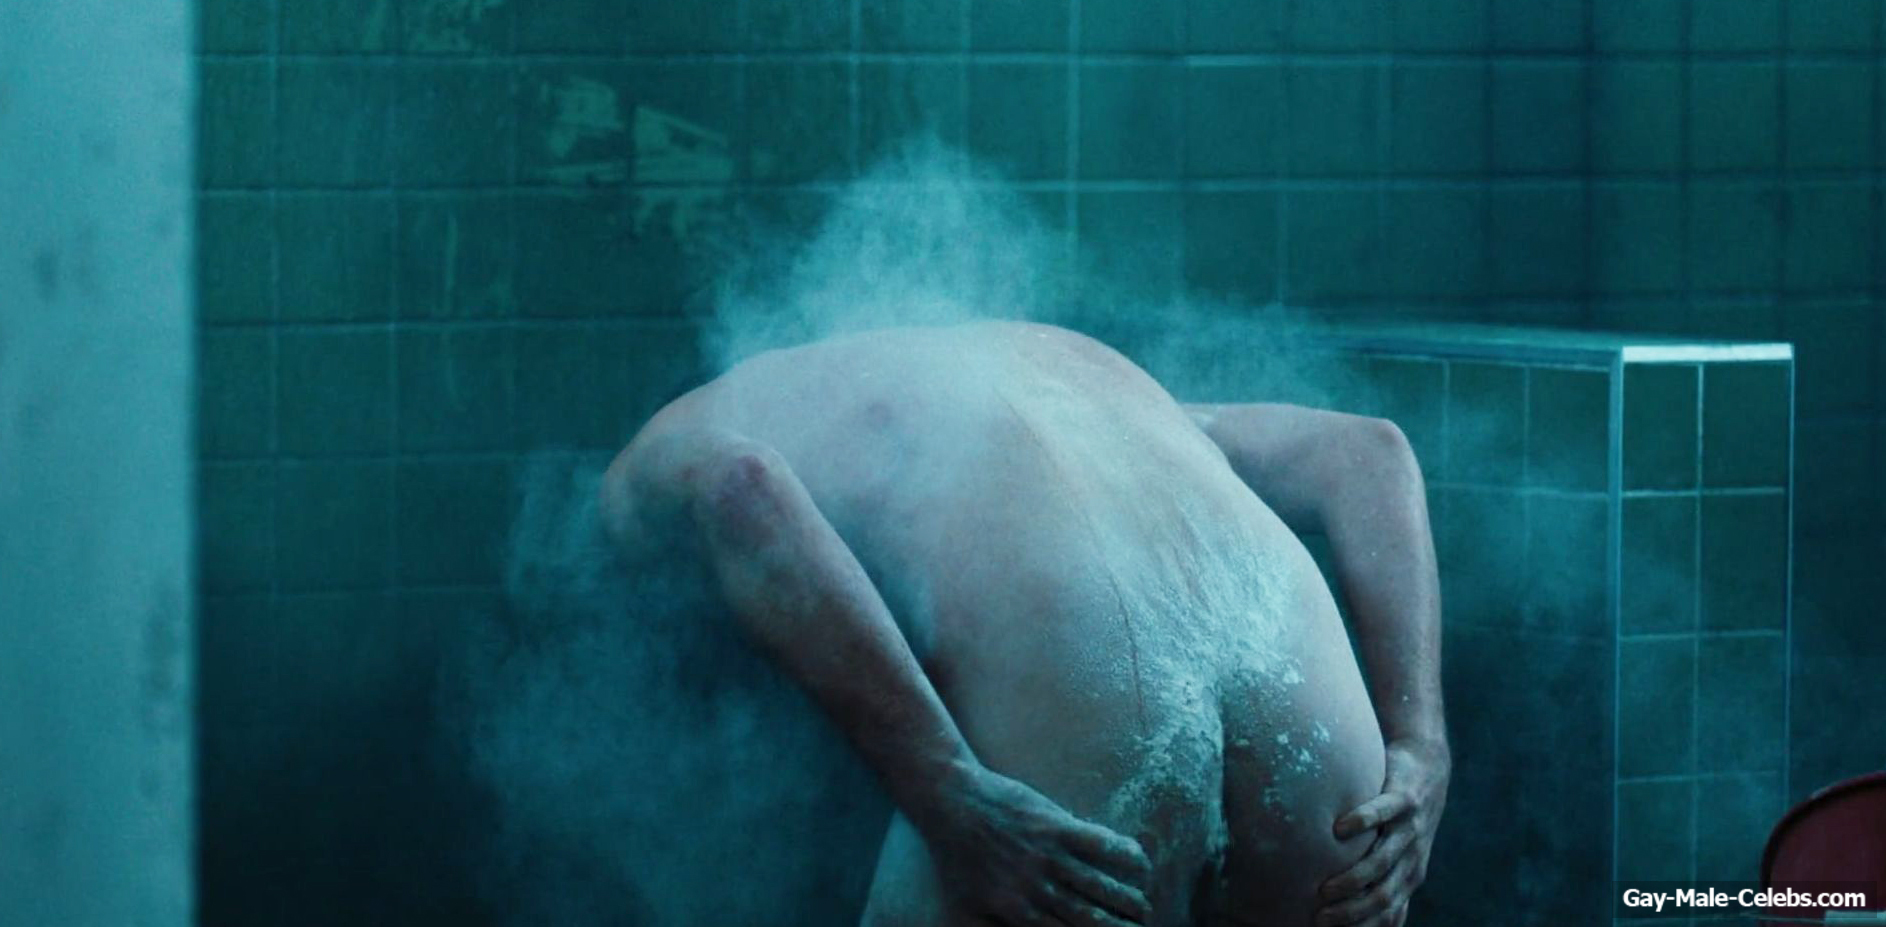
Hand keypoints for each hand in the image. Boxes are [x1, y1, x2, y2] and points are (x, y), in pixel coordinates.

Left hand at [913, 762, 1154, 925]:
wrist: (949, 802)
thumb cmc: (955, 857)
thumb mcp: (966, 907)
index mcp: (1015, 913)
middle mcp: (1035, 889)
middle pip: (1091, 920)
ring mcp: (1047, 856)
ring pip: (1101, 887)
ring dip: (1129, 901)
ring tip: (1144, 908)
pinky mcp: (1054, 825)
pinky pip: (1100, 844)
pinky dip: (1125, 855)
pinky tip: (1140, 864)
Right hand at [1316, 738, 1450, 926]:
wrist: (1430, 765)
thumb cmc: (1404, 814)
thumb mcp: (1401, 851)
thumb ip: (1384, 879)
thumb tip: (1359, 911)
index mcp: (1410, 874)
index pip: (1388, 912)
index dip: (1361, 926)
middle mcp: (1412, 856)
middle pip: (1384, 894)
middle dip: (1352, 911)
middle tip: (1321, 918)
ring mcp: (1409, 828)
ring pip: (1383, 860)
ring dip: (1354, 879)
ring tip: (1325, 889)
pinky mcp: (1404, 798)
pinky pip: (1382, 812)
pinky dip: (1362, 822)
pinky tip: (1338, 830)